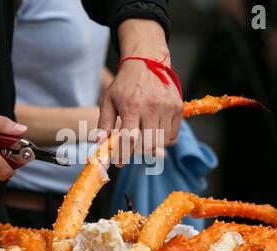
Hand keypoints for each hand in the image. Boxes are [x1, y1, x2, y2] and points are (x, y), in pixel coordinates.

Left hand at [98, 20, 182, 164]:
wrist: (147, 62)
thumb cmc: (125, 83)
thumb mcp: (109, 100)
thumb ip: (104, 122)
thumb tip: (98, 142)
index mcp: (131, 106)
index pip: (129, 139)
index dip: (124, 154)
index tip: (120, 163)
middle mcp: (151, 107)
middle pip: (149, 144)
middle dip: (139, 153)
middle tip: (133, 152)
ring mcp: (167, 107)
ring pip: (163, 142)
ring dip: (152, 147)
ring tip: (144, 141)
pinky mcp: (178, 107)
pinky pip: (174, 134)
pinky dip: (165, 140)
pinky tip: (156, 134)